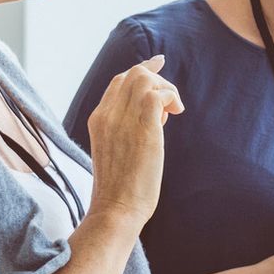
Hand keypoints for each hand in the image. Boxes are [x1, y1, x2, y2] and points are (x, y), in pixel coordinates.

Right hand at [85, 55, 184, 224]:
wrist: (116, 209)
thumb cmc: (120, 188)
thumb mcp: (114, 150)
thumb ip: (126, 129)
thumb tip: (155, 115)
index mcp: (98, 119)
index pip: (119, 81)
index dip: (141, 70)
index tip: (157, 64)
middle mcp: (107, 115)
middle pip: (133, 74)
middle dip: (157, 79)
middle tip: (170, 102)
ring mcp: (123, 120)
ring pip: (145, 79)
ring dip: (165, 88)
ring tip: (172, 112)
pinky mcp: (144, 129)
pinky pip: (158, 94)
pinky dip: (171, 97)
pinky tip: (175, 113)